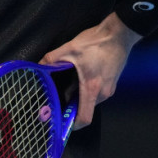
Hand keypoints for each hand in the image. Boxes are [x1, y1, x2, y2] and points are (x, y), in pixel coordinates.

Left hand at [40, 13, 140, 129]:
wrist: (119, 33)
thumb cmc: (96, 42)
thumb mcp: (70, 48)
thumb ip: (52, 58)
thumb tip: (38, 65)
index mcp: (92, 89)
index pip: (84, 118)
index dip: (72, 125)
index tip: (61, 122)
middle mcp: (103, 93)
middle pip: (85, 108)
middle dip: (72, 104)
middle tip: (60, 95)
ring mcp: (110, 88)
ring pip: (91, 99)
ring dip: (80, 95)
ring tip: (71, 80)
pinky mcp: (112, 81)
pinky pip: (98, 92)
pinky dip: (88, 89)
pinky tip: (81, 74)